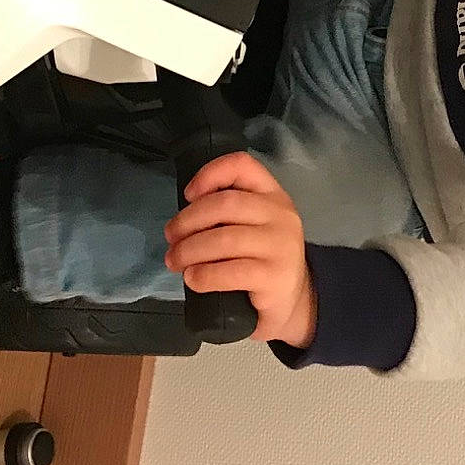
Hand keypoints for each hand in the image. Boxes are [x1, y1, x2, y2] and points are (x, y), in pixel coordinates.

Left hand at [163, 152, 315, 346]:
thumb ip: (227, 212)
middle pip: (225, 204)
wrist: (293, 299)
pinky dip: (203, 275)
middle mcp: (280, 215)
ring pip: (224, 239)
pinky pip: (230, 272)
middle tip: (171, 238)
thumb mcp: (253, 224)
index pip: (242, 166)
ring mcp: (280, 246)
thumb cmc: (262, 257)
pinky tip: (193, 278)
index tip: (188, 194)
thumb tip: (182, 219)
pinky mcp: (274, 277)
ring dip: (189, 250)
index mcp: (272, 194)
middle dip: (188, 220)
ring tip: (175, 261)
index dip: (210, 174)